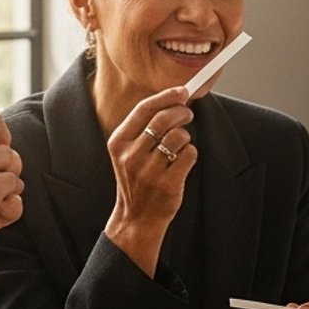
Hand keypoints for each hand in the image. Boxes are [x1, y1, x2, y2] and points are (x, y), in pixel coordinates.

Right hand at [102, 87, 195, 275]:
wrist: (137, 217)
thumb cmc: (137, 179)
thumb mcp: (128, 152)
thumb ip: (144, 127)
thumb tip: (175, 98)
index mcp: (118, 142)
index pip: (144, 109)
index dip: (166, 96)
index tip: (182, 91)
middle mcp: (131, 156)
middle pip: (164, 119)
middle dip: (181, 112)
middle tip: (187, 114)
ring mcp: (149, 171)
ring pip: (179, 136)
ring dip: (185, 136)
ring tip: (180, 145)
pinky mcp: (168, 183)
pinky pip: (189, 154)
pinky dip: (190, 153)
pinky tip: (182, 161)